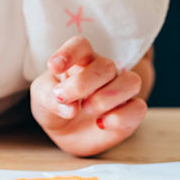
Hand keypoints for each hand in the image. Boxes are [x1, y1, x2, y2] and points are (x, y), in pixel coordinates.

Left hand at [29, 36, 147, 156]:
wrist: (67, 134)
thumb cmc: (55, 107)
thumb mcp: (41, 101)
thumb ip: (48, 98)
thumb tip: (71, 108)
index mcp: (80, 61)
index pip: (81, 45)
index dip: (69, 53)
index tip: (53, 68)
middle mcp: (103, 72)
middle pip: (106, 65)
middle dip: (83, 84)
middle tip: (65, 97)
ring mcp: (119, 91)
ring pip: (131, 82)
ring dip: (107, 97)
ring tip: (86, 109)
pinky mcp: (129, 112)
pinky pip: (138, 108)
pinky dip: (120, 117)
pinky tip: (101, 124)